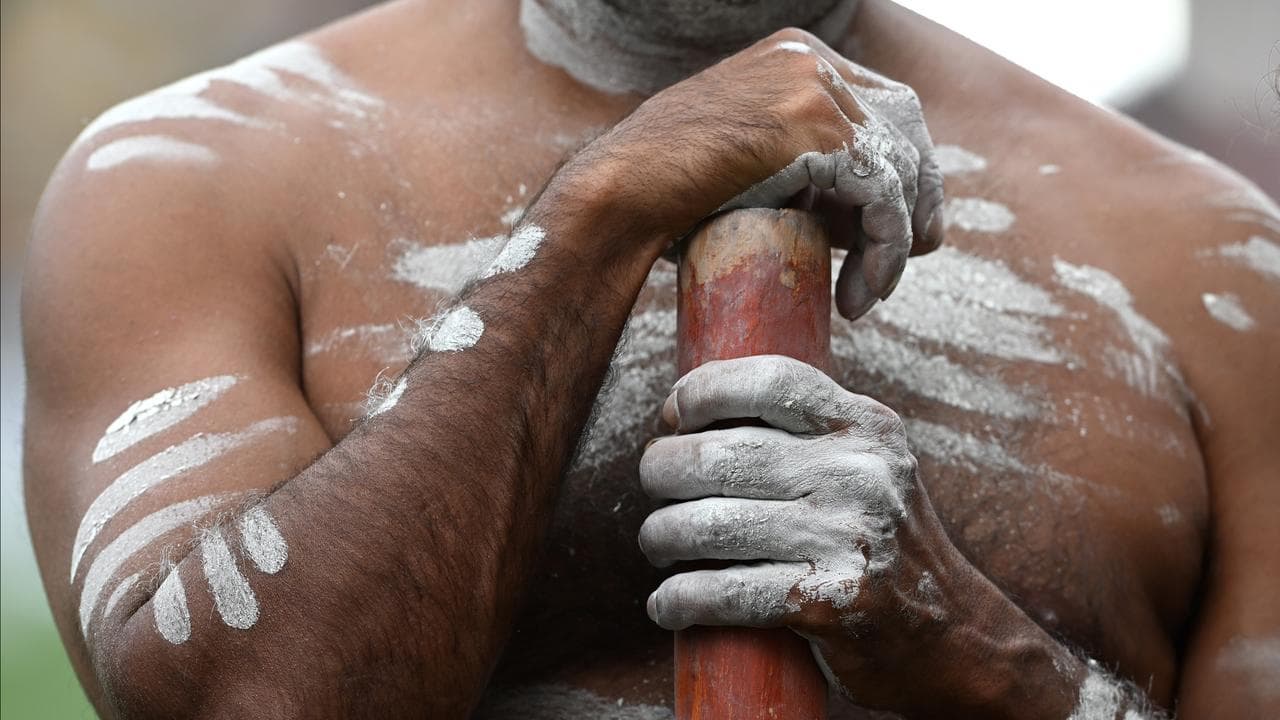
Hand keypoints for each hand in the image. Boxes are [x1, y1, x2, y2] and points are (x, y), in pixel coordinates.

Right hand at [553, 28, 944, 318]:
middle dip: (916, 197)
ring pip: (899, 168)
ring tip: (866, 295)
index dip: (902, 166)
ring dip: (893, 242)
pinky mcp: (819, 129)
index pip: (882, 104)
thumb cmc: (665, 191)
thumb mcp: (744, 157)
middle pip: (906, 126)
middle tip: (909, 258)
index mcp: (795, 56)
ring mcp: (817, 88)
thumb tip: (845, 206)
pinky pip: (883, 197)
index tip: (897, 226)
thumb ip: (793, 158)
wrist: (622, 192)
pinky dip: (884, 251)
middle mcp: (812, 60)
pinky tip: (860, 292)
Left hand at [638, 355, 982, 712]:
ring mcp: (846, 538)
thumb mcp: (865, 465)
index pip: (767, 381)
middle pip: (718, 455)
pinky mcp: (828, 602)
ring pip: (707, 526)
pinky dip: (678, 600)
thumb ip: (802, 431)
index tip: (673, 417)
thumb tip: (691, 409)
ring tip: (658, 544)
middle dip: (662, 471)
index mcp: (866, 426)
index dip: (700, 393)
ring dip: (660, 537)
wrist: (952, 636)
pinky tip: (668, 605)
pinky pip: (721, 592)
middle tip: (656, 488)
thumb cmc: (880, 541)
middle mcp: (859, 474)